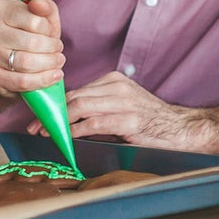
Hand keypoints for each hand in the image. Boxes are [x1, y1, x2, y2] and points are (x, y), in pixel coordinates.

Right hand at [0, 0, 65, 96]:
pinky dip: (42, 80)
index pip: (35, 22)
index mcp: (0, 10)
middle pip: (32, 43)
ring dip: (49, 64)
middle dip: (52, 49)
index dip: (50, 31)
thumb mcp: (39, 16)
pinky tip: (54, 76)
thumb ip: (44, 6)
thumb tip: (39, 4)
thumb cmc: (27, 34)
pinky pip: (22, 81)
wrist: (5, 59)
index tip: (53, 35)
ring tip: (57, 62)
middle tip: (58, 51)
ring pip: (27, 63)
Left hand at [28, 71, 196, 148]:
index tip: (40, 116)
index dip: (55, 104)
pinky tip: (66, 138)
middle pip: (74, 97)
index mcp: (114, 80)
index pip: (76, 90)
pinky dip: (76, 131)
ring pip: (80, 107)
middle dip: (52, 113)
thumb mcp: (122, 106)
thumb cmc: (150, 122)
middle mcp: (117, 86)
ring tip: (47, 133)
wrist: (181, 129)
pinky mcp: (129, 118)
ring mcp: (124, 101)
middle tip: (37, 127)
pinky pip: (94, 123)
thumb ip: (97, 107)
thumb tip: (66, 118)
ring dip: (59, 122)